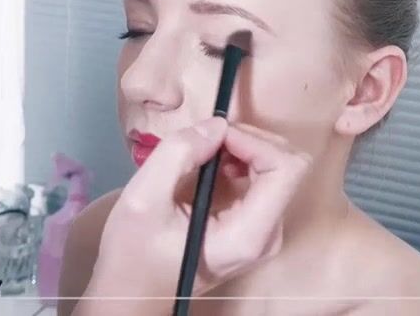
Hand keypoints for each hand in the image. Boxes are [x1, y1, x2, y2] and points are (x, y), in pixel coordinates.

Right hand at [75, 118, 310, 314]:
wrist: (132, 294)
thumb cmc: (133, 256)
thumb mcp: (143, 199)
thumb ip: (178, 154)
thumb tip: (216, 125)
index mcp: (248, 235)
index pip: (286, 169)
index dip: (254, 140)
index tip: (216, 135)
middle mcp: (268, 235)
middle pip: (287, 164)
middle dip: (249, 140)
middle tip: (208, 138)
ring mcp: (266, 232)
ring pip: (279, 167)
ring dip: (245, 148)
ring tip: (205, 151)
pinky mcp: (257, 226)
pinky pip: (265, 179)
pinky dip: (241, 161)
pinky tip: (211, 165)